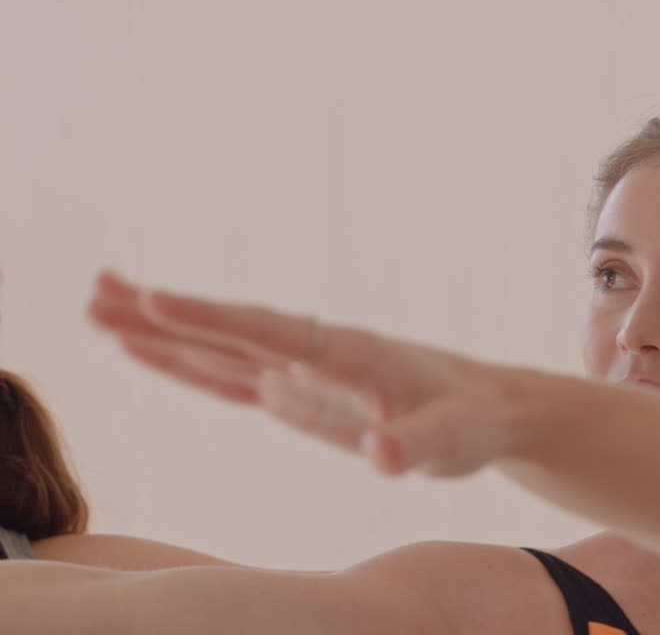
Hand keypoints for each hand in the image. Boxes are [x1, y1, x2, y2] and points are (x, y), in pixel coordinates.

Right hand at [88, 271, 520, 476]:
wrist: (483, 408)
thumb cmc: (470, 420)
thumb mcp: (451, 440)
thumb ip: (415, 446)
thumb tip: (382, 451)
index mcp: (348, 353)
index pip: (271, 331)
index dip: (213, 319)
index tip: (156, 299)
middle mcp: (315, 355)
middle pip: (229, 332)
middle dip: (164, 316)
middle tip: (94, 290)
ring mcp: (302, 374)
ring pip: (221, 350)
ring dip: (161, 333)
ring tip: (97, 306)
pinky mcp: (298, 395)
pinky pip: (234, 380)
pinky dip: (190, 365)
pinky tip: (151, 350)